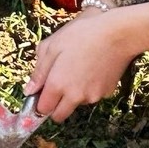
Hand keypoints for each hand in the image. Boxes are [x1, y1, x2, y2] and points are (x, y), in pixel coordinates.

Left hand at [23, 2, 148, 122]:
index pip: (43, 109)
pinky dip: (90, 87)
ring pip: (77, 103)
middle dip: (56, 105)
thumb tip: (30, 90)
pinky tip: (94, 67)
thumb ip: (39, 71)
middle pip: (60, 115)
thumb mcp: (52, 45)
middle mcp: (75, 96)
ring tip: (80, 67)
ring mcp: (93, 96)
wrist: (118, 32)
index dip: (40, 101)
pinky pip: (93, 94)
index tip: (42, 90)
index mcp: (58, 85)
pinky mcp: (107, 92)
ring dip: (75, 94)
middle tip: (59, 84)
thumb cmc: (81, 34)